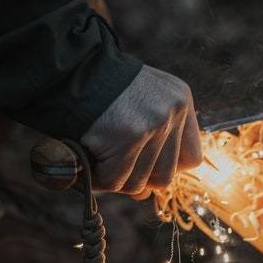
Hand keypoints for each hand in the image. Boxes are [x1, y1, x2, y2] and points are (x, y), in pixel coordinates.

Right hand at [80, 65, 202, 196]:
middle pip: (165, 177)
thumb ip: (154, 142)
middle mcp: (172, 111)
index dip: (166, 169)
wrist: (70, 70)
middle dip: (137, 177)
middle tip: (115, 164)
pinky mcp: (127, 138)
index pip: (191, 158)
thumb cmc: (102, 90)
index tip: (146, 165)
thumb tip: (145, 192)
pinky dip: (97, 179)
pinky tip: (89, 162)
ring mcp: (152, 125)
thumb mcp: (142, 101)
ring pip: (138, 183)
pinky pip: (114, 181)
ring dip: (114, 178)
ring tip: (99, 159)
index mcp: (181, 100)